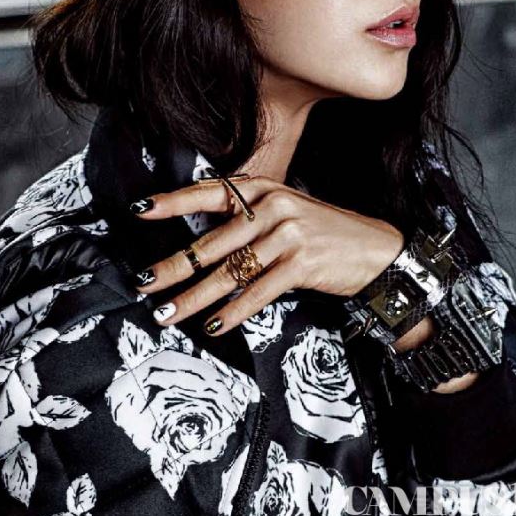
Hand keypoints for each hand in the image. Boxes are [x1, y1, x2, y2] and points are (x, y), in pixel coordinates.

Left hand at [131, 175, 404, 335]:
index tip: (140, 211)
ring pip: (229, 272)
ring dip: (193, 298)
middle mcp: (272, 206)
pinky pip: (258, 292)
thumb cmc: (323, 233)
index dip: (173, 202)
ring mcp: (288, 233)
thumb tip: (200, 244)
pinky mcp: (302, 262)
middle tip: (144, 283)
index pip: (209, 193)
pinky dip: (234, 312)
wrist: (375, 250)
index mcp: (263, 189)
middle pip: (211, 242)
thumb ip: (247, 219)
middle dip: (174, 267)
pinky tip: (214, 326)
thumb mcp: (285, 212)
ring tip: (167, 313)